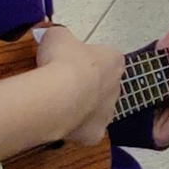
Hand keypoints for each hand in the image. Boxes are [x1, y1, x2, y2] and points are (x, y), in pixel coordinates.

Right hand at [33, 24, 124, 146]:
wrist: (59, 96)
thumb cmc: (63, 61)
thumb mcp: (56, 35)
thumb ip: (58, 35)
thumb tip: (50, 36)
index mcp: (114, 60)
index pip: (105, 58)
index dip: (86, 59)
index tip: (68, 61)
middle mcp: (117, 87)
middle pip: (103, 85)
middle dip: (87, 84)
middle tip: (63, 83)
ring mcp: (108, 112)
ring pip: (97, 109)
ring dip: (83, 106)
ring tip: (59, 103)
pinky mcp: (95, 133)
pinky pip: (86, 130)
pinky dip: (75, 127)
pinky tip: (60, 122)